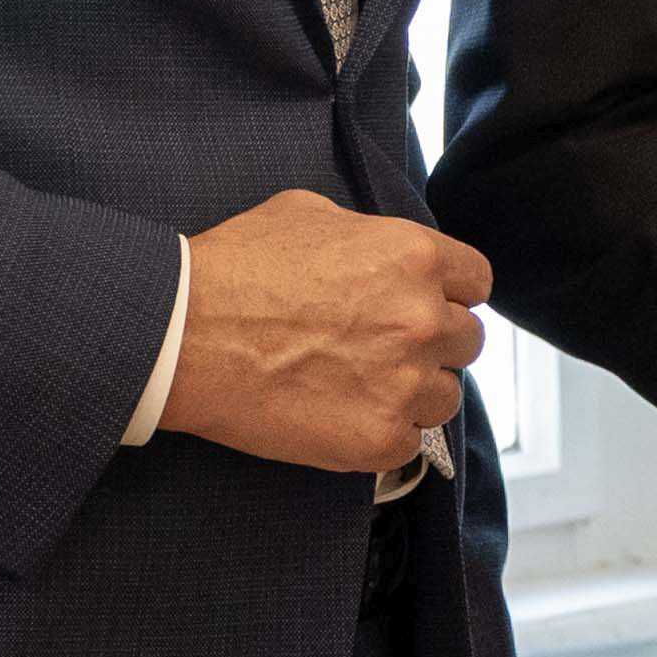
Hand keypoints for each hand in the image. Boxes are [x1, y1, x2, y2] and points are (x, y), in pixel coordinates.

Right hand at [167, 193, 488, 477]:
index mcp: (415, 256)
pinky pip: (410, 441)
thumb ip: (368, 233)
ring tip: (360, 385)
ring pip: (446, 395)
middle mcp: (422, 318)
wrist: (179, 337)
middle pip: (466, 340)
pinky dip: (383, 433)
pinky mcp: (379, 438)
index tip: (427, 305)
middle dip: (432, 343)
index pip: (477, 281)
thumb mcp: (307, 215)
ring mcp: (404, 382)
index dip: (451, 294)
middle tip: (382, 348)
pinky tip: (341, 415)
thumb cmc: (233, 270)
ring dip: (414, 392)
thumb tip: (383, 251)